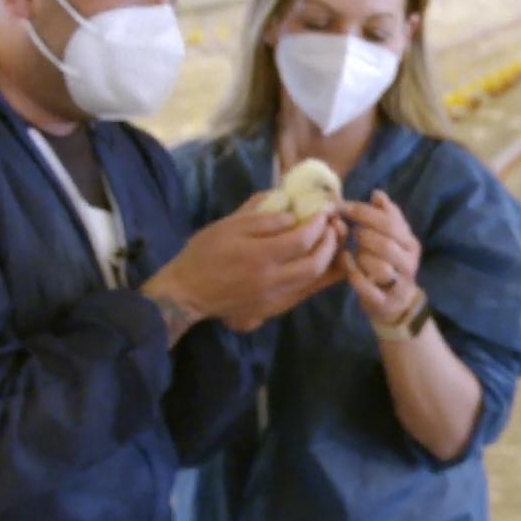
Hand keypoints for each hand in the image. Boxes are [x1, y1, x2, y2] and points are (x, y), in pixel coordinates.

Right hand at [145, 192, 353, 333]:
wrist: (187, 292)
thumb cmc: (204, 253)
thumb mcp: (228, 225)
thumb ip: (262, 216)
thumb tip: (293, 210)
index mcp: (258, 256)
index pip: (301, 240)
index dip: (318, 224)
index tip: (323, 211)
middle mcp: (271, 280)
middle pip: (315, 264)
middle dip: (331, 243)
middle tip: (333, 227)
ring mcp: (274, 298)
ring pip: (315, 281)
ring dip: (330, 260)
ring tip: (330, 242)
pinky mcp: (274, 309)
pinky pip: (305, 293)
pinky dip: (319, 277)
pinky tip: (321, 262)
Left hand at [340, 190, 423, 326]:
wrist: (395, 304)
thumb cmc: (388, 265)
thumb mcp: (391, 239)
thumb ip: (386, 216)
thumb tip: (377, 193)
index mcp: (410, 244)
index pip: (390, 222)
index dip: (363, 212)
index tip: (342, 206)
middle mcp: (409, 263)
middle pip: (386, 243)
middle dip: (363, 235)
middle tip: (352, 233)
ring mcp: (398, 284)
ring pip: (379, 264)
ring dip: (362, 256)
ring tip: (355, 253)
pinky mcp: (384, 301)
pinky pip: (366, 285)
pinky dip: (353, 273)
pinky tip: (347, 263)